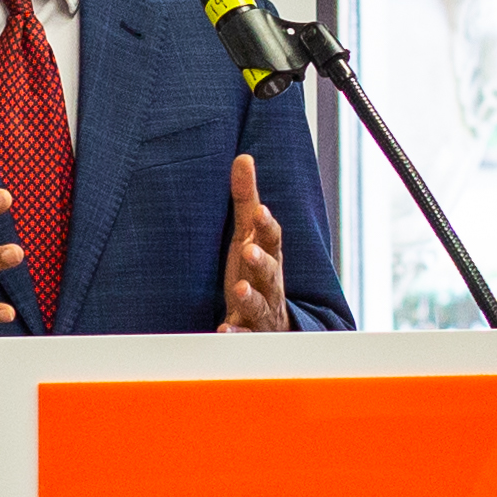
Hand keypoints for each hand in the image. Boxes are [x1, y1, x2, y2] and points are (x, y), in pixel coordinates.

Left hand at [219, 154, 286, 331]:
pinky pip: (244, 337)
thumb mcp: (248, 236)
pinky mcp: (249, 335)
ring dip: (250, 297)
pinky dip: (235, 335)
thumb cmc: (256, 275)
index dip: (267, 226)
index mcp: (269, 257)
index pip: (273, 239)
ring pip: (260, 304)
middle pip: (270, 272)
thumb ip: (245, 201)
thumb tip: (243, 158)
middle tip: (249, 249)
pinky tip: (223, 330)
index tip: (260, 211)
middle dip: (261, 260)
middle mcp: (269, 284)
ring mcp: (261, 312)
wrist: (270, 327)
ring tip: (240, 289)